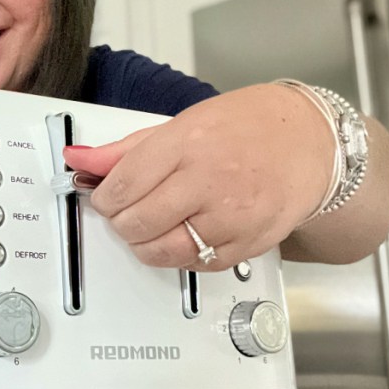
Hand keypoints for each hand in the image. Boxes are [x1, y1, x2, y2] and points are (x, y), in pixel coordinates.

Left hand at [63, 84, 333, 270]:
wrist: (310, 142)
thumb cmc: (247, 127)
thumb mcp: (181, 124)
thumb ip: (126, 150)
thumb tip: (79, 160)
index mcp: (187, 144)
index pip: (122, 185)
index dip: (104, 197)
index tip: (106, 196)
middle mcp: (208, 181)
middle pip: (137, 222)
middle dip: (121, 221)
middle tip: (127, 212)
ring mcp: (230, 217)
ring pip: (162, 251)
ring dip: (144, 244)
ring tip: (151, 226)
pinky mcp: (246, 244)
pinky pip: (195, 265)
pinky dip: (178, 256)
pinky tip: (182, 235)